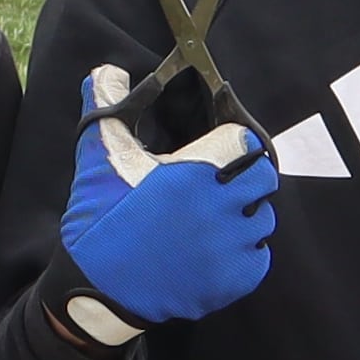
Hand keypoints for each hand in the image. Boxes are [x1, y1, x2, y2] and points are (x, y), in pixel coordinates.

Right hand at [63, 63, 271, 325]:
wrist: (94, 289)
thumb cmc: (98, 220)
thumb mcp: (98, 159)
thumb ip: (107, 108)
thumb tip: (106, 70)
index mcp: (192, 173)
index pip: (244, 140)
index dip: (231, 142)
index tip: (219, 150)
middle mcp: (218, 209)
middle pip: (264, 177)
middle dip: (246, 175)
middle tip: (222, 183)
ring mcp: (227, 248)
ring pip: (263, 219)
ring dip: (245, 215)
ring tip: (215, 219)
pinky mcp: (231, 281)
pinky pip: (260, 258)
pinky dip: (245, 253)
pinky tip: (217, 249)